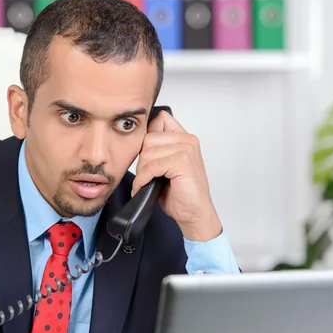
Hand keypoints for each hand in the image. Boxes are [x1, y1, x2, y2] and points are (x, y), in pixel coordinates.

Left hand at [132, 109, 222, 241]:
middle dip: (142, 160)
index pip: (160, 120)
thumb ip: (157, 150)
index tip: (146, 156)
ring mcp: (186, 150)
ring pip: (147, 153)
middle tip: (146, 176)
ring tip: (147, 183)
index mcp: (185, 139)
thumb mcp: (166, 167)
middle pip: (148, 139)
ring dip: (141, 172)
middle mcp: (188, 141)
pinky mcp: (182, 162)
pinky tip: (146, 186)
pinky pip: (151, 166)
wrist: (194, 213)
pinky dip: (143, 179)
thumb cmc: (181, 193)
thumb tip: (137, 139)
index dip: (147, 137)